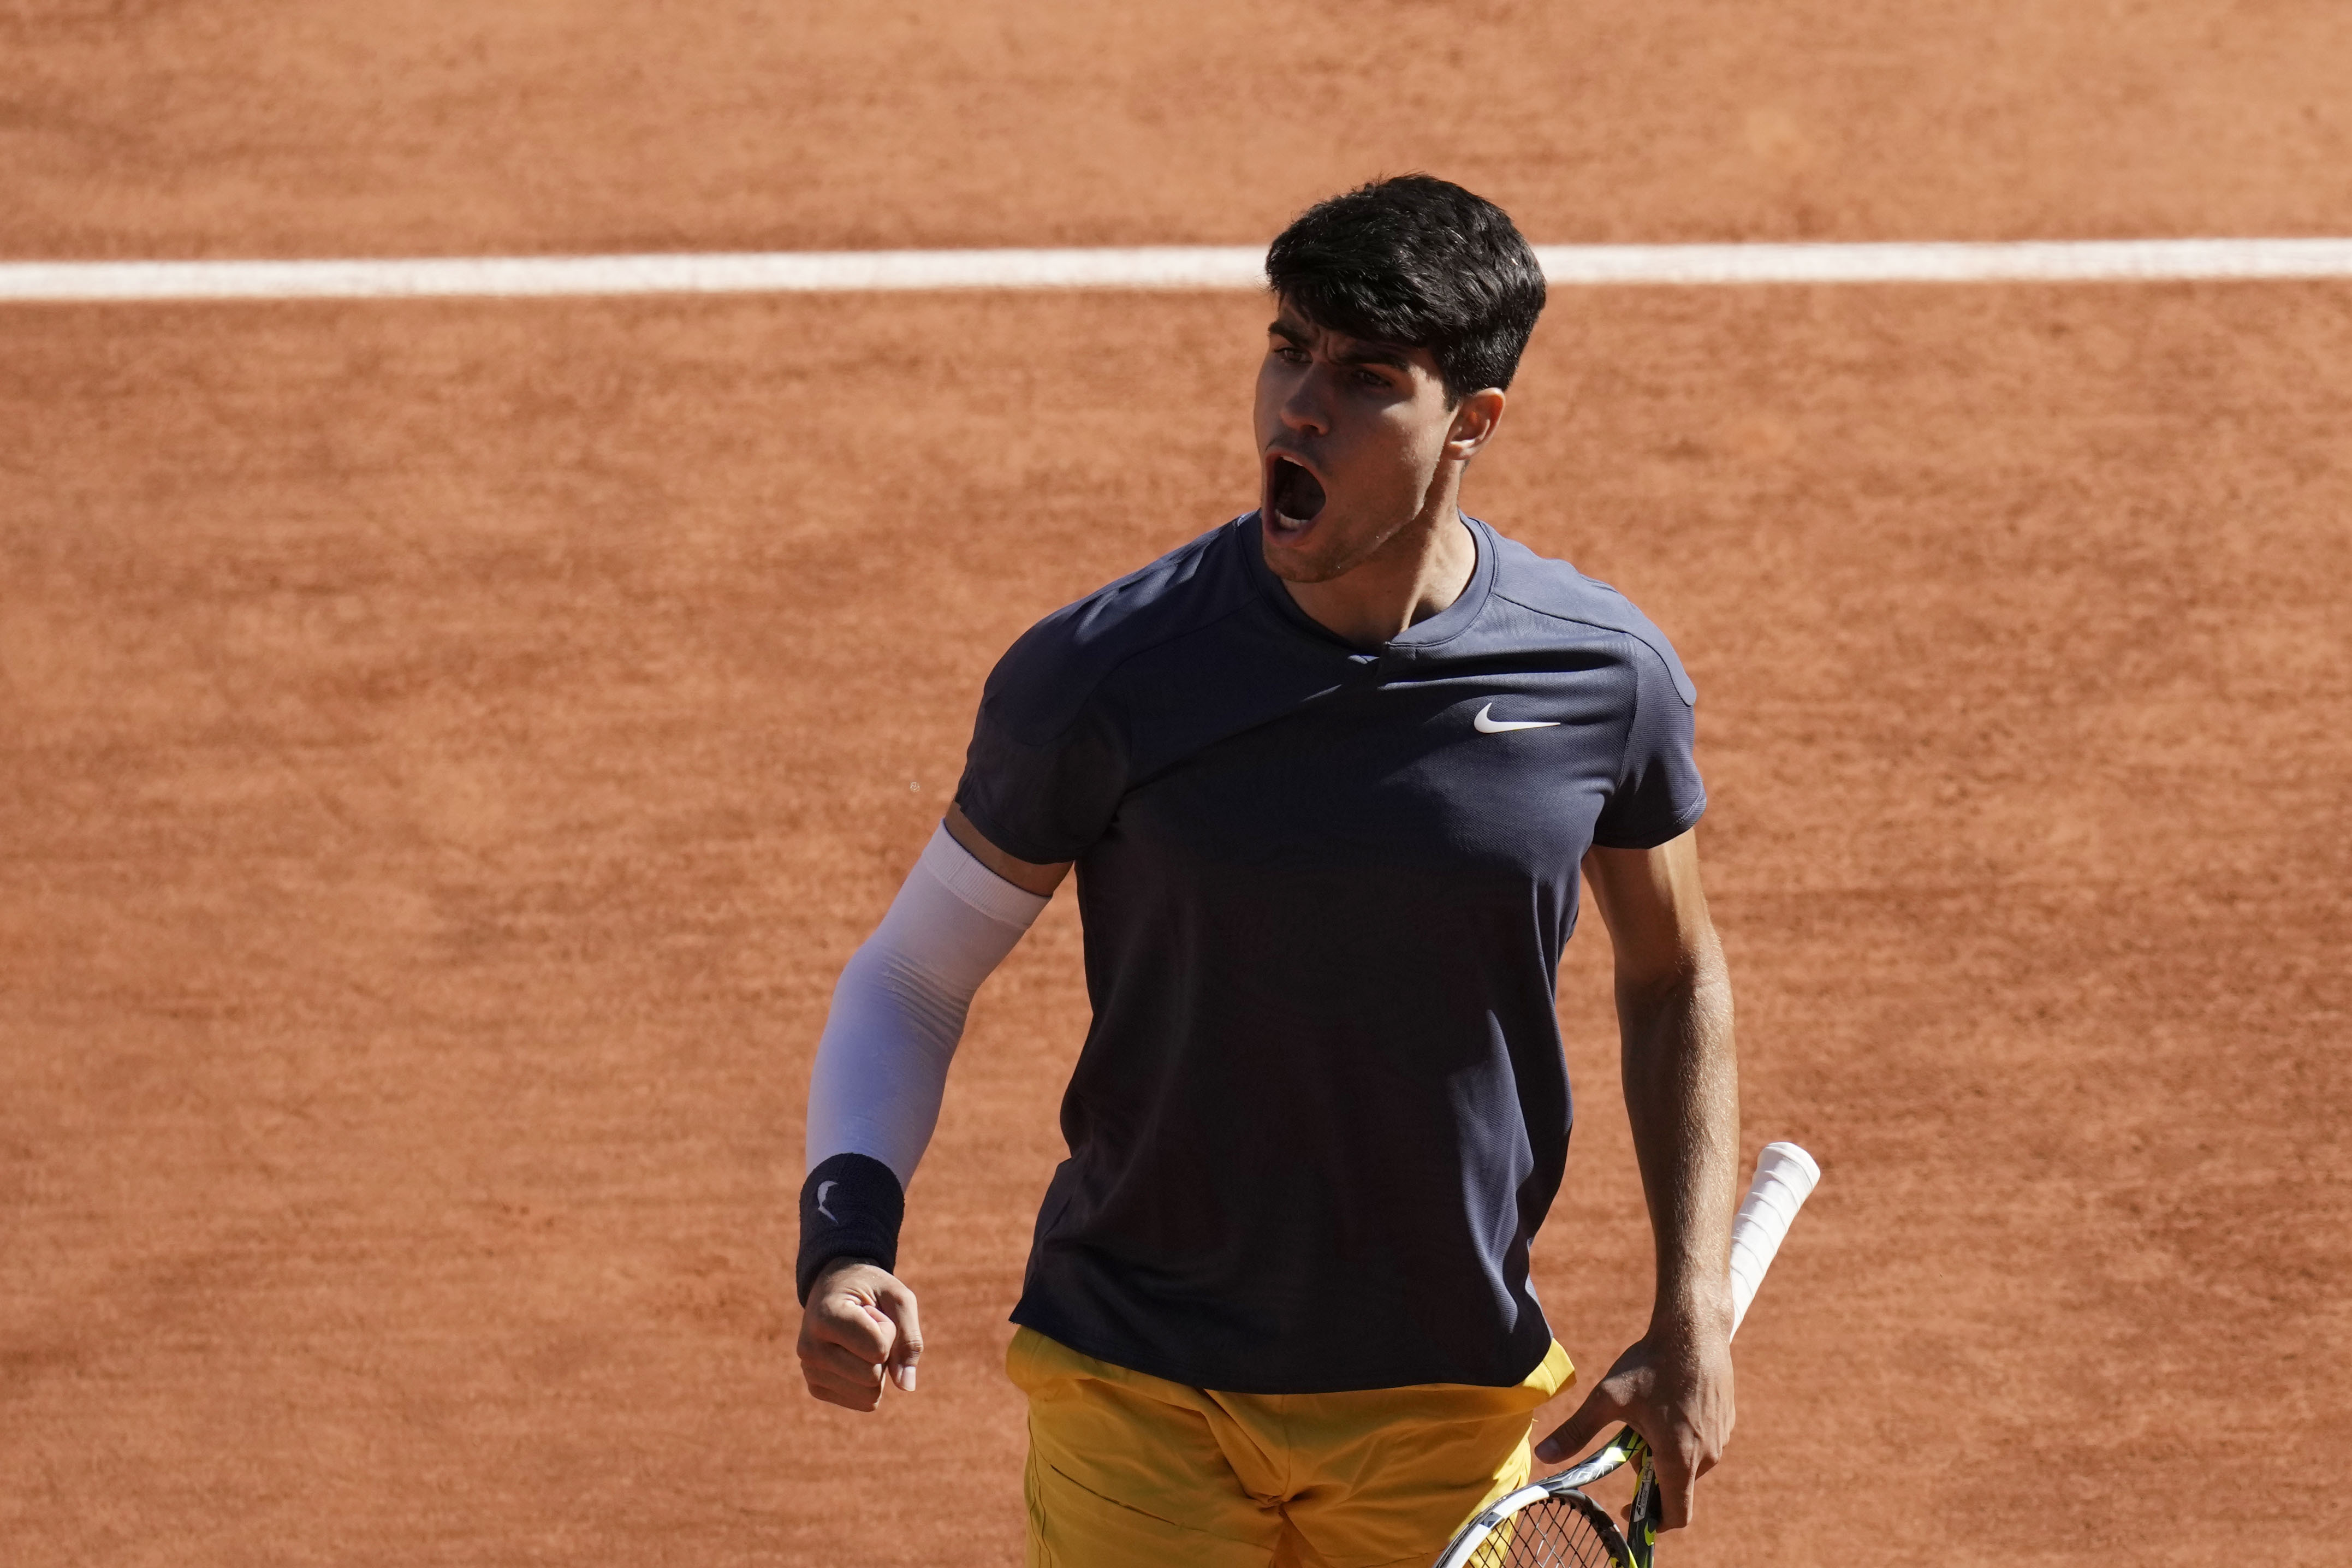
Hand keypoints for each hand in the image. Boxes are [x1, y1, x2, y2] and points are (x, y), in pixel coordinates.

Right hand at [797, 1258, 922, 1410]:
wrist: (834, 1288)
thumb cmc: (870, 1289)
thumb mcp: (898, 1298)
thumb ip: (909, 1338)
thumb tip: (907, 1387)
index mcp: (825, 1318)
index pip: (878, 1350)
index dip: (889, 1330)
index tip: (871, 1310)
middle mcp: (809, 1349)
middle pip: (872, 1377)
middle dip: (883, 1352)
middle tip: (866, 1326)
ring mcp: (809, 1372)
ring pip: (869, 1396)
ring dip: (876, 1367)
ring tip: (858, 1339)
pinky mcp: (816, 1388)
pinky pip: (864, 1403)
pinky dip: (869, 1382)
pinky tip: (852, 1355)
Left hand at [1533, 1318, 1733, 1530]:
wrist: (1693, 1329)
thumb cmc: (1651, 1364)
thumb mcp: (1608, 1398)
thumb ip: (1577, 1432)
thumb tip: (1542, 1455)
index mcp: (1680, 1458)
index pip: (1675, 1515)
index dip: (1651, 1521)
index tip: (1627, 1509)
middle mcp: (1707, 1455)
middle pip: (1676, 1485)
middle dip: (1648, 1471)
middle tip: (1628, 1437)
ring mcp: (1721, 1438)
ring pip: (1689, 1463)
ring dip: (1665, 1452)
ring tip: (1648, 1414)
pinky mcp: (1726, 1421)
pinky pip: (1702, 1442)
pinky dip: (1682, 1436)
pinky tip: (1667, 1403)